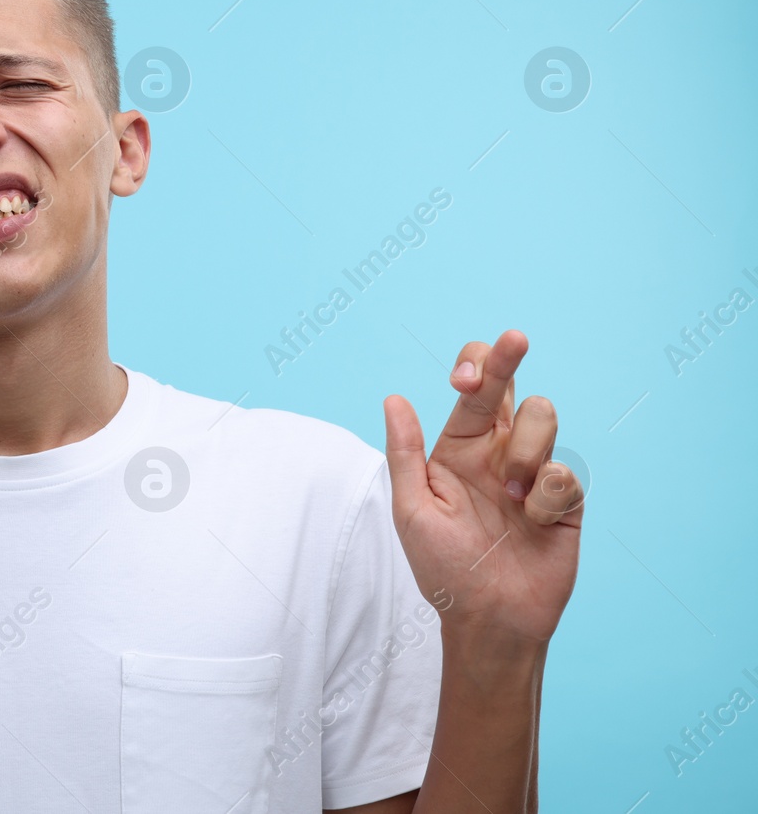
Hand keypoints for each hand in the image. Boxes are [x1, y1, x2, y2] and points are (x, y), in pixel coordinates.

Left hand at [382, 329, 582, 645]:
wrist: (491, 618)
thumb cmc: (443, 568)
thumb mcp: (412, 510)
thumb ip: (405, 453)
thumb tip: (393, 398)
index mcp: (458, 447)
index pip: (471, 389)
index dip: (473, 368)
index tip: (463, 380)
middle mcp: (497, 450)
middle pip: (511, 384)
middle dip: (509, 355)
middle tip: (515, 338)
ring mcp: (533, 470)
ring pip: (542, 415)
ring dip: (523, 450)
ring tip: (509, 494)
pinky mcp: (564, 497)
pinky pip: (564, 471)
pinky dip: (546, 496)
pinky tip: (532, 524)